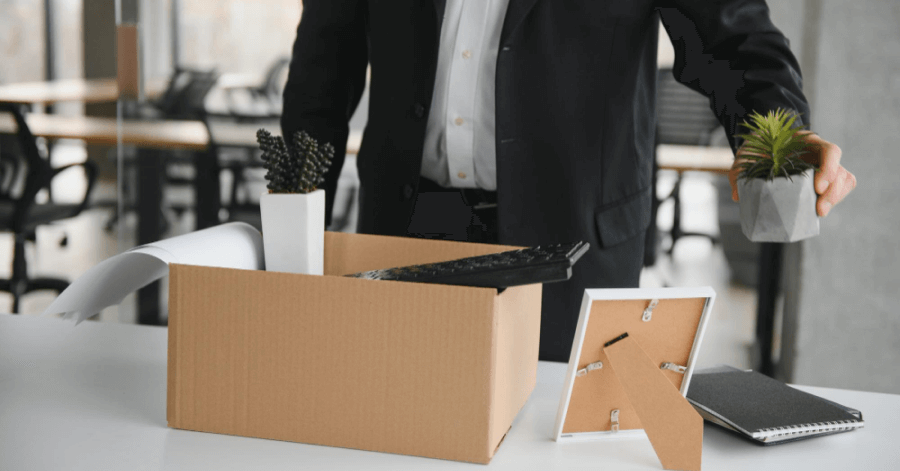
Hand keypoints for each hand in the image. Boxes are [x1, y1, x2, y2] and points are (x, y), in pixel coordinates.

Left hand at [728, 133, 856, 216]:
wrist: (761, 146)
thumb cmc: (756, 147)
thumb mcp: (746, 154)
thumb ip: (740, 171)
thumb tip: (738, 196)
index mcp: (807, 142)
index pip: (830, 151)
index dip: (829, 169)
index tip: (817, 188)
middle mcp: (819, 154)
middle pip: (841, 170)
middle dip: (834, 192)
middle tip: (819, 210)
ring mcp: (823, 168)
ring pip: (843, 182)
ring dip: (835, 198)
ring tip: (819, 212)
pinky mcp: (820, 182)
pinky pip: (835, 191)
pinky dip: (831, 201)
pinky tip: (816, 212)